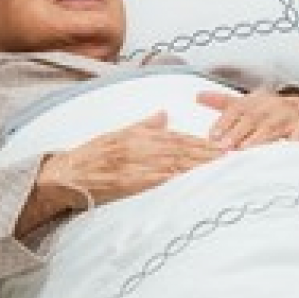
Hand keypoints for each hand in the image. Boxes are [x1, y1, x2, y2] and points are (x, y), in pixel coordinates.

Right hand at [38, 112, 224, 206]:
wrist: (65, 174)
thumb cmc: (90, 157)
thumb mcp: (117, 134)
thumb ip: (144, 126)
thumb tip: (164, 114)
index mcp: (138, 135)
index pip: (177, 139)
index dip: (202, 143)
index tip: (223, 146)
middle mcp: (139, 147)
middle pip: (181, 150)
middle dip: (207, 154)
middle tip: (233, 157)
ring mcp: (134, 165)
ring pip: (173, 164)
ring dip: (199, 166)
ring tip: (221, 169)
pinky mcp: (128, 183)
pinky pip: (158, 181)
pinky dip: (177, 181)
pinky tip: (193, 183)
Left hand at [197, 89, 298, 149]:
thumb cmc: (277, 113)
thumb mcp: (251, 105)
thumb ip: (225, 103)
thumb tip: (198, 96)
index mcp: (258, 101)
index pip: (238, 108)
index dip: (225, 122)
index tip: (213, 136)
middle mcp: (273, 106)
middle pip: (252, 119)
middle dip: (237, 133)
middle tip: (224, 148)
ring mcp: (292, 116)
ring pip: (272, 127)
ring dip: (258, 140)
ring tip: (245, 151)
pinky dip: (292, 141)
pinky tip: (283, 148)